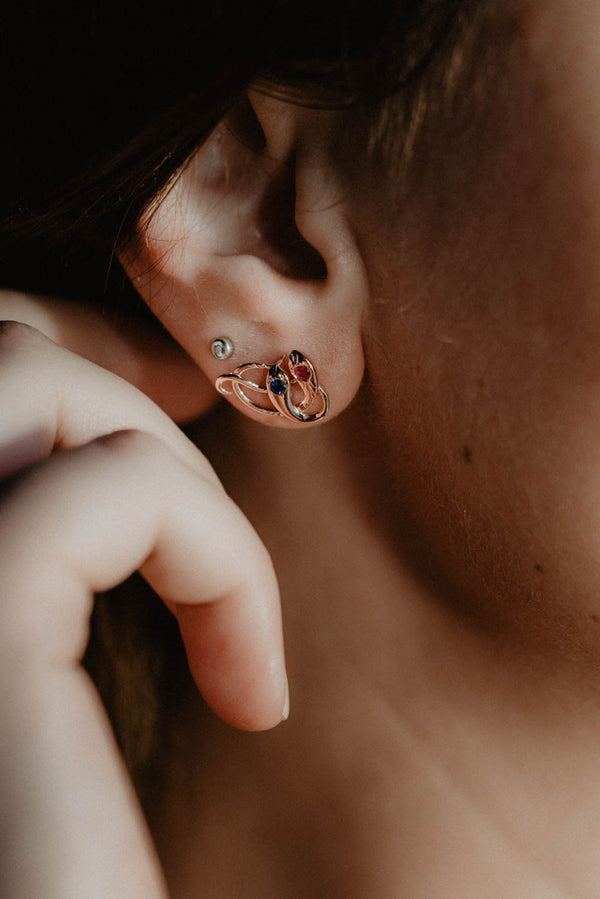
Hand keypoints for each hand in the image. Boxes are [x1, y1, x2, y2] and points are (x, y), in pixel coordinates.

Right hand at [0, 294, 287, 897]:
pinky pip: (118, 497)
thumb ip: (66, 538)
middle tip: (215, 474)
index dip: (63, 346)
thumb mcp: (68, 662)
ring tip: (226, 600)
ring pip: (31, 385)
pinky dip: (222, 564)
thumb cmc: (79, 853)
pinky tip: (255, 694)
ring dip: (172, 467)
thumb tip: (137, 422)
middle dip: (120, 378)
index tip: (178, 393)